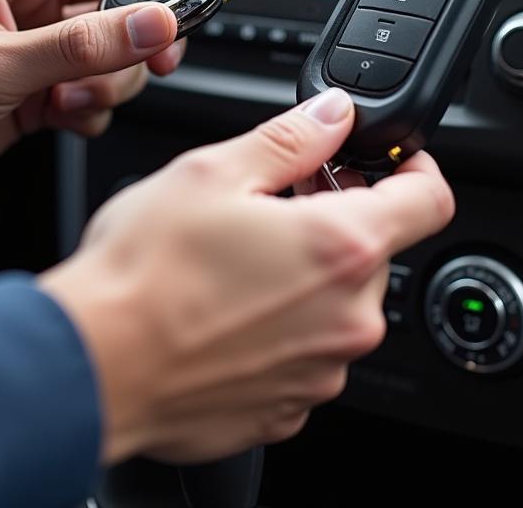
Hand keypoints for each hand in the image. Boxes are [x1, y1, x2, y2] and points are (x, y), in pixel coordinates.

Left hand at [0, 0, 240, 216]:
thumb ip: (80, 46)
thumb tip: (153, 24)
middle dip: (148, 22)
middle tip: (163, 48)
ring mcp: (41, 36)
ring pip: (121, 41)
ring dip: (114, 75)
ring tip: (70, 97)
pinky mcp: (45, 78)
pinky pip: (103, 81)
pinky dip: (95, 103)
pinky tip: (57, 115)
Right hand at [38, 89, 454, 463]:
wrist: (93, 366)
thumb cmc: (144, 272)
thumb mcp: (214, 173)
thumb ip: (292, 139)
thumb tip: (334, 115)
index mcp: (342, 248)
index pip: (429, 199)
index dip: (414, 167)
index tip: (385, 160)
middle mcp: (347, 318)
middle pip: (373, 250)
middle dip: (334, 218)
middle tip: (270, 203)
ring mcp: (319, 372)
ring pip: (335, 303)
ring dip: (303, 274)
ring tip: (233, 260)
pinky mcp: (285, 407)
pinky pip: (303, 353)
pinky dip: (279, 327)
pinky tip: (223, 310)